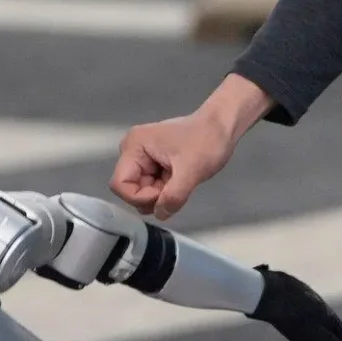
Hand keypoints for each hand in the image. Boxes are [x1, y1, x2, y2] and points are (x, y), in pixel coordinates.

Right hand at [110, 74, 267, 219]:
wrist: (222, 126)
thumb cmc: (207, 141)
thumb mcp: (192, 171)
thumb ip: (174, 196)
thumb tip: (160, 214)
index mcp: (134, 146)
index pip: (120, 184)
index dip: (139, 197)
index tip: (163, 193)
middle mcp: (132, 150)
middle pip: (130, 189)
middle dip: (152, 196)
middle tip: (176, 186)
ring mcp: (142, 156)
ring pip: (141, 191)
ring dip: (160, 194)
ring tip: (180, 181)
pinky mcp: (152, 162)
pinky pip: (151, 186)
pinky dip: (165, 190)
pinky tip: (180, 180)